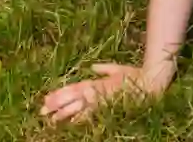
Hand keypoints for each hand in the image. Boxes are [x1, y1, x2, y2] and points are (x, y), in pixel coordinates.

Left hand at [39, 62, 159, 122]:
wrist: (150, 82)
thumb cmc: (135, 75)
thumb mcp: (118, 69)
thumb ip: (104, 69)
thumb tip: (92, 68)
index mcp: (96, 82)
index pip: (73, 88)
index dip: (59, 94)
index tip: (46, 99)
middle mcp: (96, 90)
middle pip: (72, 98)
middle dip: (56, 104)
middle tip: (42, 111)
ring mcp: (102, 100)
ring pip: (78, 107)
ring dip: (64, 113)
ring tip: (51, 119)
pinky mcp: (108, 107)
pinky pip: (91, 114)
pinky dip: (81, 118)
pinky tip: (71, 123)